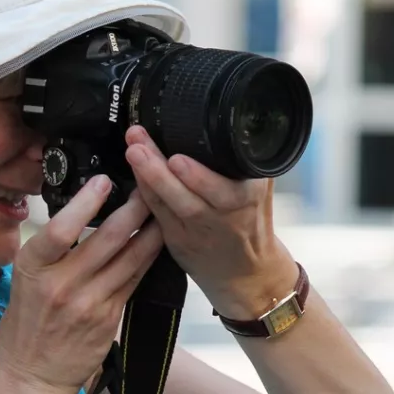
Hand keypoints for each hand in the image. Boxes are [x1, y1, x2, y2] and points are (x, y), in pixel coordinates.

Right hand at [0, 175, 163, 393]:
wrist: (32, 375)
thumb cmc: (25, 325)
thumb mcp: (24, 281)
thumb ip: (50, 252)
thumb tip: (79, 214)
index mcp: (32, 269)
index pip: (61, 229)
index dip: (86, 202)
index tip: (103, 180)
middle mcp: (61, 285)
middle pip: (106, 239)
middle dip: (133, 209)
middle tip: (147, 186)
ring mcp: (88, 304)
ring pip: (130, 258)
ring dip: (150, 231)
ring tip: (161, 208)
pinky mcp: (109, 318)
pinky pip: (134, 280)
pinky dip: (147, 257)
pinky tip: (156, 241)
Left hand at [123, 125, 298, 319]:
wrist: (248, 272)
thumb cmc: (251, 221)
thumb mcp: (260, 188)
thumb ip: (243, 160)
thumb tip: (222, 121)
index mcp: (250, 197)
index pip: (227, 185)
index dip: (200, 176)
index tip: (178, 159)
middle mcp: (224, 217)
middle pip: (191, 196)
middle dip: (162, 172)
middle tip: (139, 147)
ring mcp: (200, 231)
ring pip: (170, 205)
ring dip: (148, 179)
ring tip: (133, 153)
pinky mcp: (179, 242)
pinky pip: (158, 215)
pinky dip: (144, 195)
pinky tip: (132, 174)